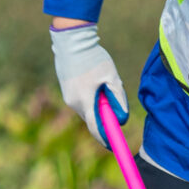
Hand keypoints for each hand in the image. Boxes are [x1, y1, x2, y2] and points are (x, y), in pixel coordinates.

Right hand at [50, 22, 128, 137]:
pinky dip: (91, 99)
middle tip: (116, 108)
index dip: (105, 139)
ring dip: (98, 106)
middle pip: (92, 119)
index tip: (114, 147)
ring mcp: (67, 96)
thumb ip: (118, 98)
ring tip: (104, 84)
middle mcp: (73, 102)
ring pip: (87, 109)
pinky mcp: (66, 90)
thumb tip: (122, 119)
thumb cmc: (93, 57)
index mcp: (84, 100)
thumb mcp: (112, 77)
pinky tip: (95, 81)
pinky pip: (81, 101)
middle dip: (104, 119)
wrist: (71, 40)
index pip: (95, 128)